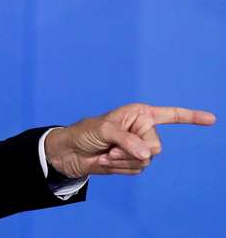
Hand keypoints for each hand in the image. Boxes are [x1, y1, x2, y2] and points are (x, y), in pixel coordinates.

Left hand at [44, 103, 215, 177]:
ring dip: (123, 160)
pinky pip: (137, 170)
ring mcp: (139, 147)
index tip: (212, 119)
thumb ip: (127, 140)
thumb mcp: (104, 130)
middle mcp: (143, 129)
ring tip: (107, 153)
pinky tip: (107, 160)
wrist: (72, 152)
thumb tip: (148, 154)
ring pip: (146, 161)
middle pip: (156, 146)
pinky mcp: (133, 162)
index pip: (170, 115)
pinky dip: (120, 168)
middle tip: (113, 146)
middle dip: (133, 150)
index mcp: (139, 114)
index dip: (191, 117)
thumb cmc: (86, 133)